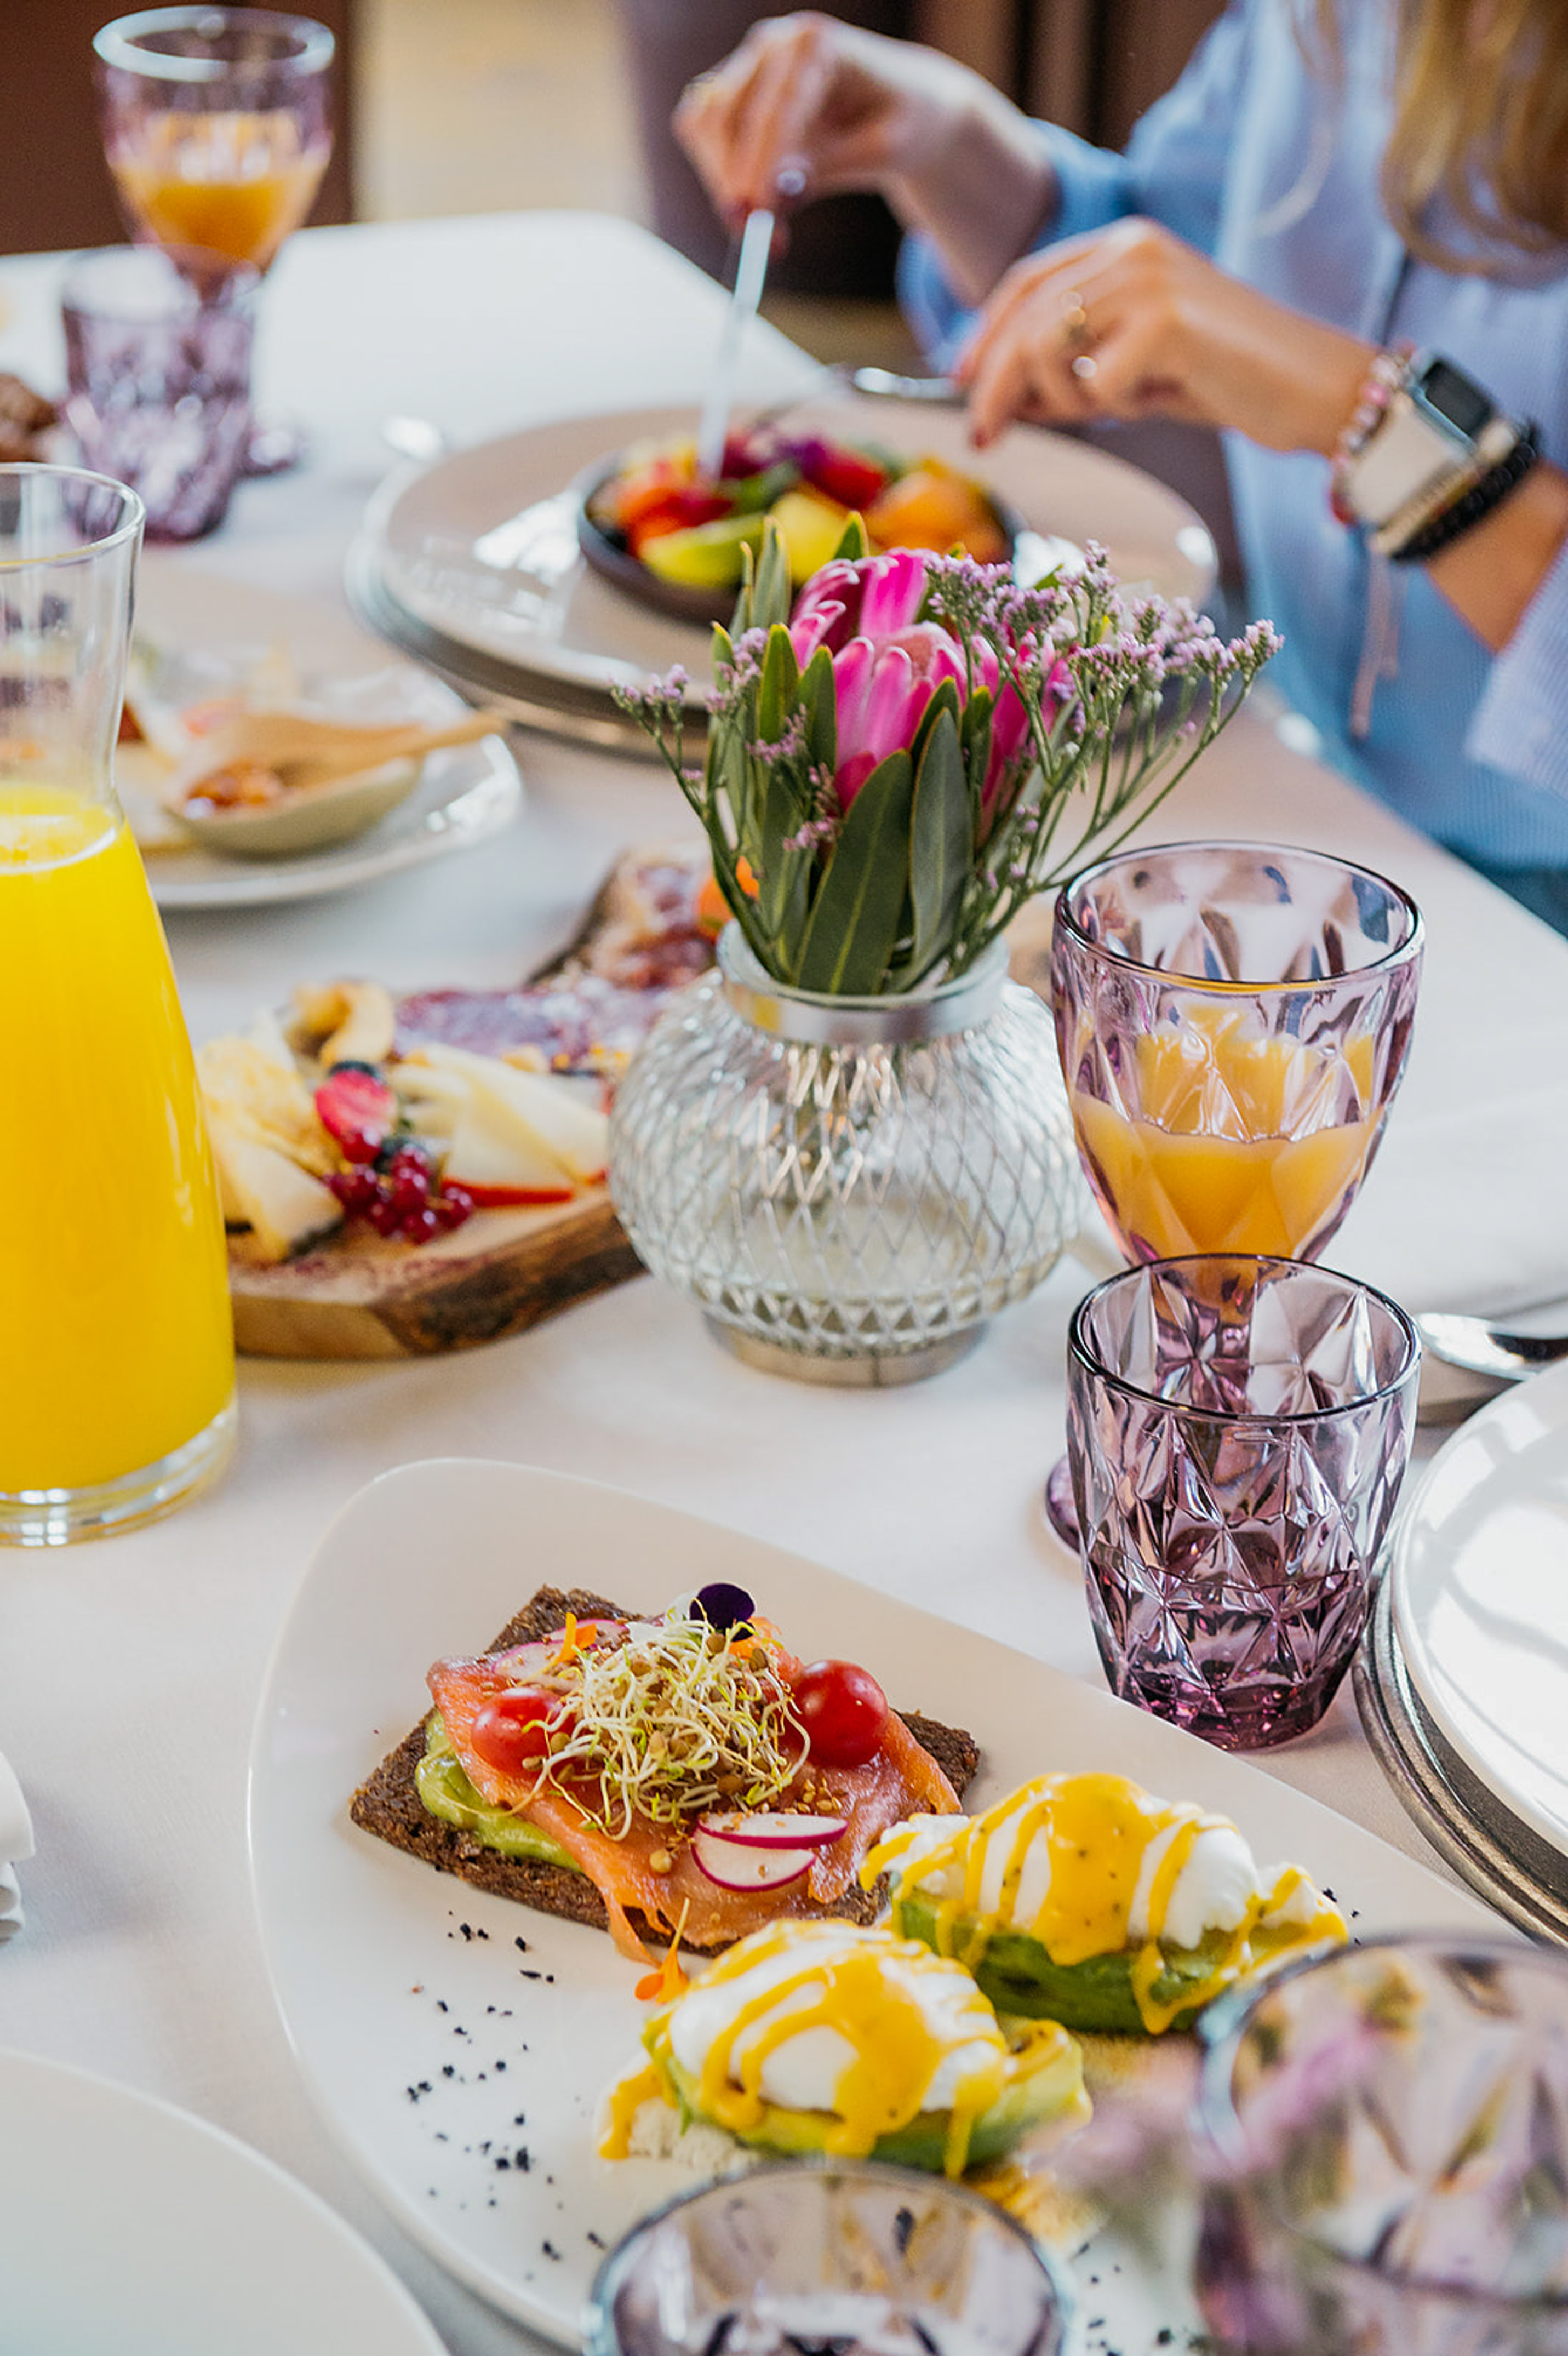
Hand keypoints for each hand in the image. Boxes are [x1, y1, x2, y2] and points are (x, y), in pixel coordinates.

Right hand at [674, 13, 1054, 304]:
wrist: (902, 103)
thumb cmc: (900, 123)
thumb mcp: (881, 151)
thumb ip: (828, 169)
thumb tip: (777, 196)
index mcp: (817, 44)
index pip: (776, 110)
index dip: (762, 168)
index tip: (757, 218)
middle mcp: (774, 43)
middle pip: (729, 114)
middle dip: (736, 183)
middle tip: (759, 245)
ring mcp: (747, 63)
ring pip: (705, 123)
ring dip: (722, 183)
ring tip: (763, 234)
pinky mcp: (731, 88)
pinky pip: (701, 131)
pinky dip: (717, 174)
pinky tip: (751, 208)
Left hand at [956, 217, 1374, 455]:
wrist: (1309, 387)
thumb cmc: (1222, 380)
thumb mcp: (1130, 367)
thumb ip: (1070, 367)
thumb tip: (995, 398)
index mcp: (1123, 244)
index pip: (1026, 281)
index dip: (983, 334)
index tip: (958, 382)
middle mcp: (1132, 248)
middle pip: (1026, 319)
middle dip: (994, 388)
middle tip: (981, 439)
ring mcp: (1149, 278)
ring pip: (1048, 349)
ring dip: (1062, 401)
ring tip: (1115, 410)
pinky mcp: (1167, 321)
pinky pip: (1098, 383)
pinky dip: (1116, 409)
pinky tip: (1157, 402)